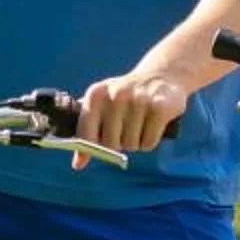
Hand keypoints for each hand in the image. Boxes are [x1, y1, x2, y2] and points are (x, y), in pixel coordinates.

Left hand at [75, 69, 191, 159]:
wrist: (162, 76)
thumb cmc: (127, 97)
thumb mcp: (103, 102)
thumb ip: (88, 128)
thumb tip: (78, 163)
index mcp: (97, 94)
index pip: (85, 130)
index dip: (84, 149)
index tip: (81, 162)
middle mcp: (116, 95)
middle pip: (110, 143)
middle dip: (118, 145)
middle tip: (125, 133)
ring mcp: (139, 100)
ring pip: (131, 145)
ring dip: (136, 143)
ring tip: (140, 127)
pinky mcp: (159, 108)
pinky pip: (148, 143)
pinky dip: (150, 142)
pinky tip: (152, 128)